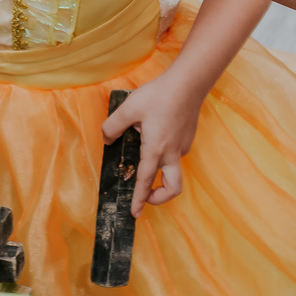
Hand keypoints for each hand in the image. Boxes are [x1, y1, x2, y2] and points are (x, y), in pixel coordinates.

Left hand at [105, 71, 200, 212]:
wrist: (188, 83)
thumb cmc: (158, 95)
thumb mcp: (129, 108)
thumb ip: (113, 126)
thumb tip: (106, 138)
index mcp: (155, 149)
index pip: (146, 181)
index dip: (139, 199)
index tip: (135, 213)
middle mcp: (172, 153)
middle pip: (173, 188)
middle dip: (160, 198)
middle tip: (147, 197)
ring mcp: (183, 146)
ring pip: (173, 168)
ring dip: (160, 171)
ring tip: (145, 151)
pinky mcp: (188, 137)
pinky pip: (176, 153)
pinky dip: (165, 154)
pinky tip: (156, 133)